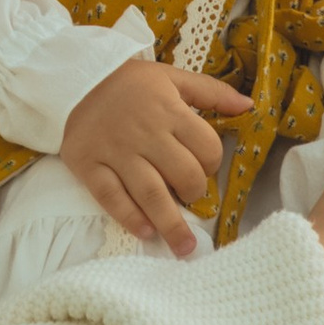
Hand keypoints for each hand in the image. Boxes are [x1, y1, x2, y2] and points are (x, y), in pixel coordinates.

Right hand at [58, 62, 246, 257]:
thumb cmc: (129, 83)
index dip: (212, 163)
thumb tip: (248, 106)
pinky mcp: (89, 165)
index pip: (206, 148)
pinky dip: (130, 217)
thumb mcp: (172, 77)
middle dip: (195, 192)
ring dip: (171, 224)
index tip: (203, 166)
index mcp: (169, 111)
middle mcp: (145, 134)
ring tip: (184, 247)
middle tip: (191, 195)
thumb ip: (212, 92)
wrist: (75, 79)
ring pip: (151, 194)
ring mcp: (116, 152)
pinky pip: (112, 198)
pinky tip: (146, 231)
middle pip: (183, 175)